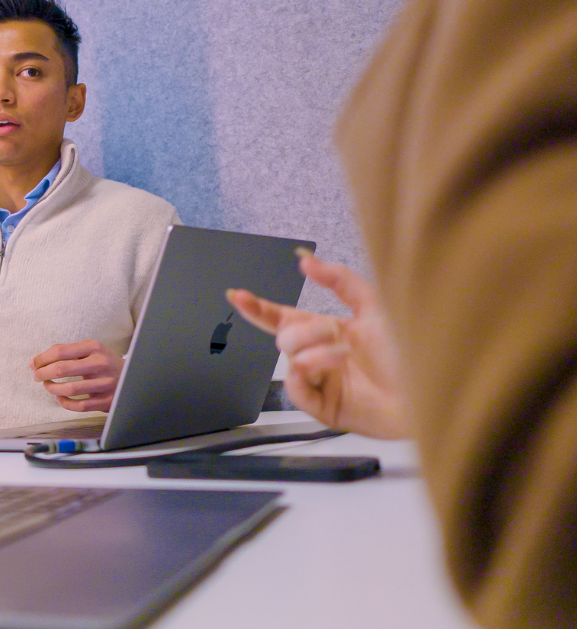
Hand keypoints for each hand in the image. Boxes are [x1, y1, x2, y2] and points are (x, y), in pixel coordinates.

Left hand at [30, 340, 123, 412]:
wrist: (132, 377)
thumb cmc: (103, 363)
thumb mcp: (90, 350)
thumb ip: (66, 353)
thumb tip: (36, 362)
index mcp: (94, 347)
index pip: (59, 351)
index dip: (42, 359)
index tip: (34, 364)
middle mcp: (100, 363)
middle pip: (61, 369)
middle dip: (43, 374)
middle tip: (37, 376)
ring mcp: (105, 383)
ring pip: (69, 389)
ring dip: (52, 388)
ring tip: (47, 386)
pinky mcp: (107, 400)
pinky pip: (79, 405)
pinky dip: (65, 403)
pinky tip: (60, 398)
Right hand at [226, 251, 407, 439]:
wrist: (431, 392)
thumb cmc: (412, 353)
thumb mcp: (376, 306)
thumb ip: (339, 279)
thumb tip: (306, 259)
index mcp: (329, 331)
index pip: (282, 318)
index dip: (258, 307)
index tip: (236, 295)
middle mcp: (321, 356)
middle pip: (284, 336)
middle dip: (305, 329)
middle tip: (333, 332)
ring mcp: (322, 382)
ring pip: (290, 359)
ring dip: (316, 350)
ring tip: (345, 354)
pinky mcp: (323, 408)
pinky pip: (296, 387)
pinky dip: (313, 371)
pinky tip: (336, 367)